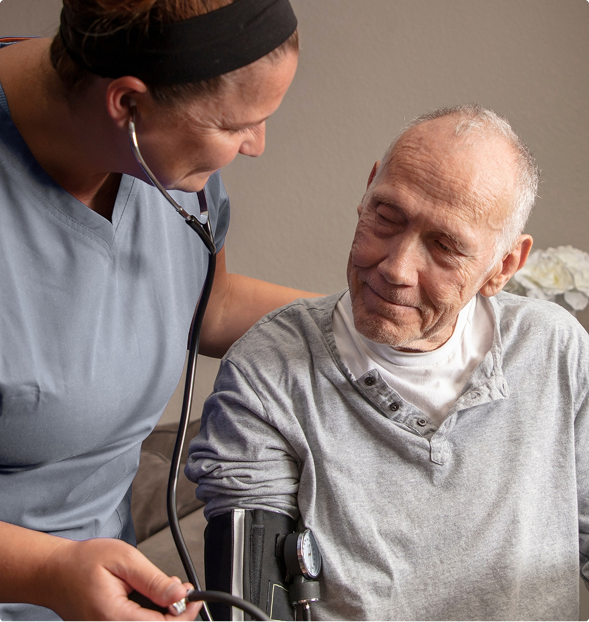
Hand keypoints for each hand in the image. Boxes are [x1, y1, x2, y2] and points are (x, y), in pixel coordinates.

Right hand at [38, 537, 200, 621]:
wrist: (54, 572)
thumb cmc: (83, 562)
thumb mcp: (125, 559)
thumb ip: (153, 580)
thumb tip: (179, 595)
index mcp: (114, 617)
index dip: (184, 613)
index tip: (194, 596)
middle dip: (175, 613)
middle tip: (178, 589)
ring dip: (162, 615)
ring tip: (162, 590)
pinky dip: (149, 615)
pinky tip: (149, 599)